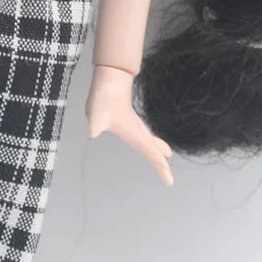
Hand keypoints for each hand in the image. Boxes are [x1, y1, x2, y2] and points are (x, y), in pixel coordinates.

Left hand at [85, 65, 173, 185]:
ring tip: (166, 161)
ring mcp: (135, 126)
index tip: (168, 178)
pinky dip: (152, 144)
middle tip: (168, 178)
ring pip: (151, 142)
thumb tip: (92, 131)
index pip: (150, 152)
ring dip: (158, 153)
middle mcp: (137, 131)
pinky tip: (152, 145)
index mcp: (134, 133)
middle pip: (153, 150)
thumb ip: (96, 124)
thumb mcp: (97, 114)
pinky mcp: (130, 123)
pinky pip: (146, 137)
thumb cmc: (103, 99)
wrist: (110, 82)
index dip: (159, 165)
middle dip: (161, 164)